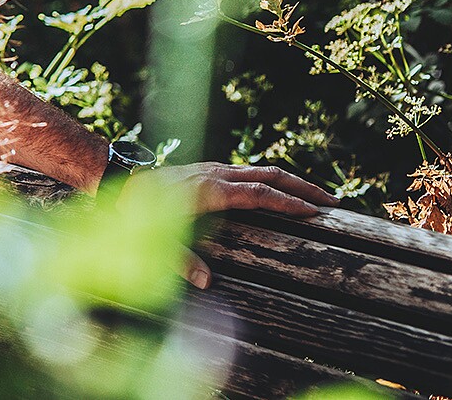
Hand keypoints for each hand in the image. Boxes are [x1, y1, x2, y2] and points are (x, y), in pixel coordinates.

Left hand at [146, 163, 337, 290]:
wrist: (118, 180)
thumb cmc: (135, 213)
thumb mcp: (153, 240)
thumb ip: (179, 260)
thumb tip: (206, 282)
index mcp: (207, 190)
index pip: (258, 193)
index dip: (287, 202)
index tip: (315, 212)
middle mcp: (214, 174)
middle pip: (268, 174)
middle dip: (302, 186)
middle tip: (333, 202)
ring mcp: (213, 168)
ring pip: (261, 170)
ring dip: (291, 181)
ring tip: (318, 197)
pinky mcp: (210, 169)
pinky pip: (249, 172)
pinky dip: (273, 180)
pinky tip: (285, 193)